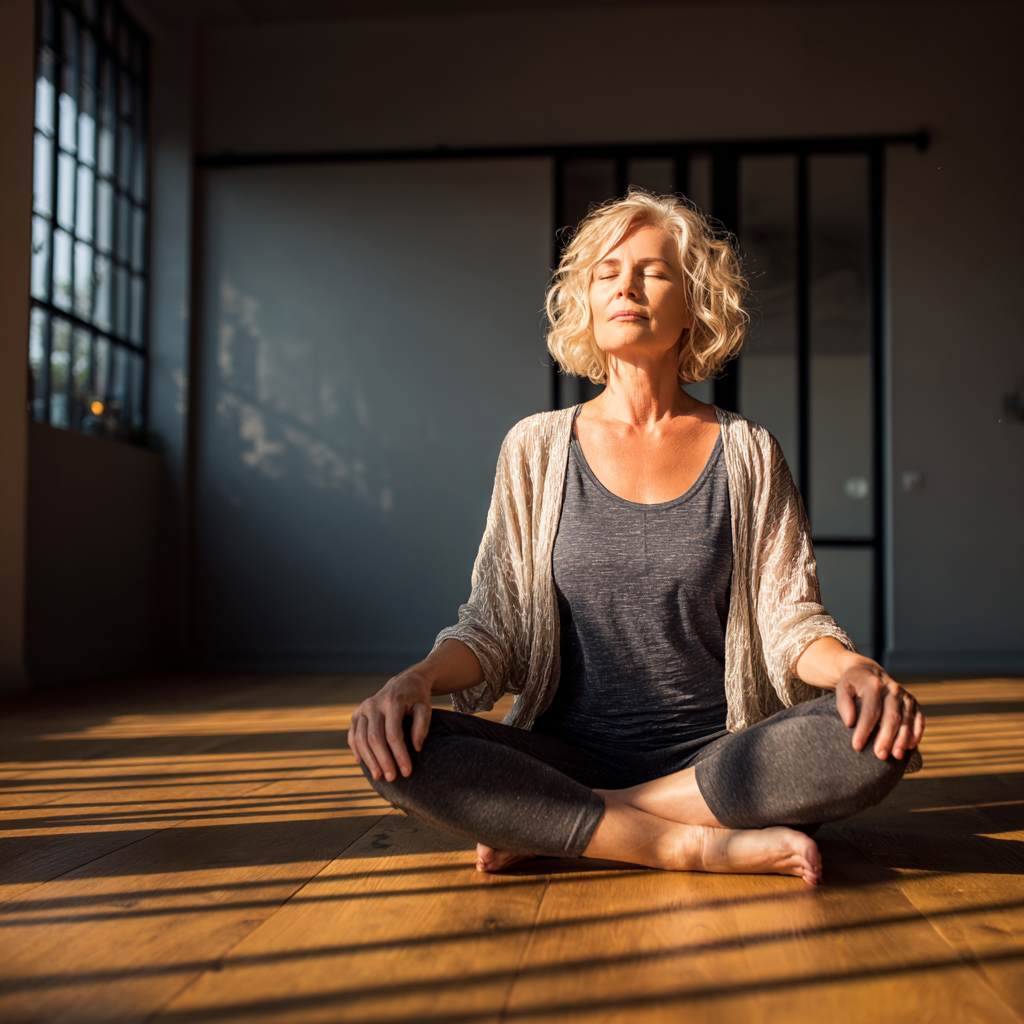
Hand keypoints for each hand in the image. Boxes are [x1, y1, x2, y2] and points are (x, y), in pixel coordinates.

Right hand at [347, 665, 432, 781]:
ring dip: (369, 760)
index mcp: (392, 702)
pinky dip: (356, 750)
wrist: (404, 682)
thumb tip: (416, 748)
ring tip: (379, 776)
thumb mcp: (425, 707)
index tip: (407, 771)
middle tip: (392, 779)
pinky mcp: (356, 713)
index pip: (393, 734)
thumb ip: (422, 726)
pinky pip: (352, 735)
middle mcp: (373, 704)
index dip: (400, 755)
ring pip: (360, 739)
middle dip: (383, 761)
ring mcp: (362, 708)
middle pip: (375, 739)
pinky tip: (363, 763)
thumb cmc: (417, 698)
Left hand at [835, 661, 924, 760]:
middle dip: (886, 738)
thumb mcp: (842, 689)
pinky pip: (918, 719)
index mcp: (874, 684)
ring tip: (896, 756)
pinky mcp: (913, 703)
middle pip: (891, 717)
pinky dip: (916, 733)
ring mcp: (905, 696)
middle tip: (880, 756)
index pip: (870, 711)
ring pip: (906, 720)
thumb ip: (843, 704)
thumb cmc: (853, 684)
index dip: (864, 730)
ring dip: (902, 739)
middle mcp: (893, 689)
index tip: (857, 746)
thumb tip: (849, 723)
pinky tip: (910, 746)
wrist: (868, 671)